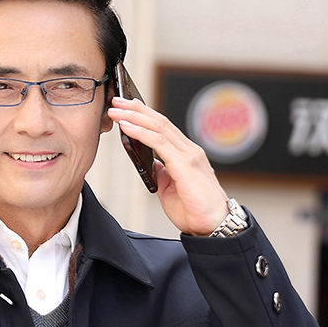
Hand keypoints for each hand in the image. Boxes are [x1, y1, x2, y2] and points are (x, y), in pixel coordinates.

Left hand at [107, 97, 228, 235]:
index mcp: (185, 155)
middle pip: (159, 122)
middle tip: (117, 100)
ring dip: (135, 117)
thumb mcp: (170, 189)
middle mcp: (189, 150)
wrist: (211, 226)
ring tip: (116, 110)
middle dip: (136, 109)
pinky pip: (159, 143)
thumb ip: (162, 174)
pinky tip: (126, 127)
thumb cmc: (194, 211)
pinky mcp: (185, 164)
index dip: (144, 115)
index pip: (163, 128)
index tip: (127, 108)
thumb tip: (151, 165)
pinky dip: (141, 133)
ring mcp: (189, 155)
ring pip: (159, 127)